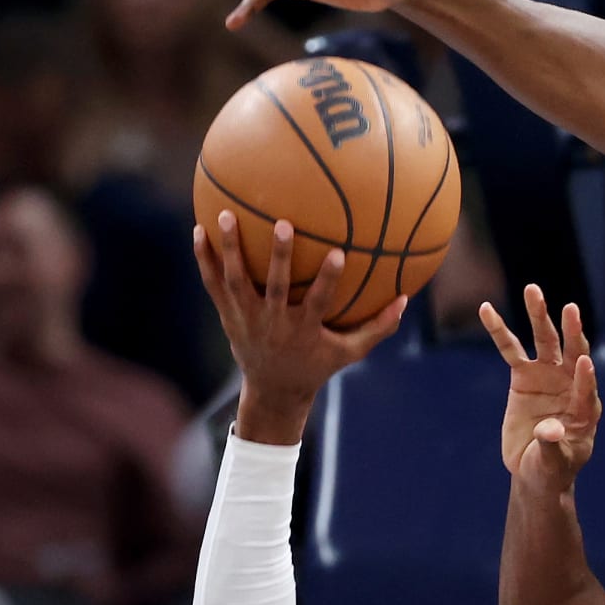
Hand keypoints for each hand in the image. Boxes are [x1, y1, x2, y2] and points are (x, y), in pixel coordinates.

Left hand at [193, 211, 406, 442]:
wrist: (273, 390)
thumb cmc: (317, 365)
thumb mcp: (350, 352)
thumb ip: (378, 327)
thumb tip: (406, 299)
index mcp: (304, 330)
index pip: (319, 302)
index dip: (329, 279)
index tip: (338, 253)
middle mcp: (274, 322)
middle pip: (275, 286)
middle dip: (278, 257)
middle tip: (282, 224)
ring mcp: (247, 318)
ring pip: (236, 280)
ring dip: (231, 248)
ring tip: (226, 214)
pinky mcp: (229, 315)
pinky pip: (213, 284)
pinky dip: (205, 259)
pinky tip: (199, 231)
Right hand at [480, 285, 599, 491]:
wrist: (534, 470)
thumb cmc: (552, 469)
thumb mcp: (553, 464)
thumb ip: (552, 447)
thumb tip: (548, 432)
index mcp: (585, 408)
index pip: (586, 388)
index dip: (586, 377)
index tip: (584, 363)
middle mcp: (569, 384)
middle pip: (571, 352)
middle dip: (571, 332)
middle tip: (570, 308)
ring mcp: (547, 376)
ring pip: (544, 341)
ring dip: (538, 316)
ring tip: (532, 290)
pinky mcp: (524, 376)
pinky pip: (510, 349)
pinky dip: (499, 330)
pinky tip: (487, 310)